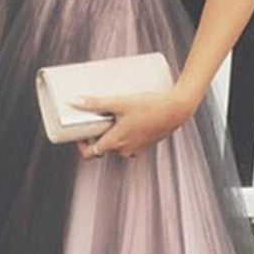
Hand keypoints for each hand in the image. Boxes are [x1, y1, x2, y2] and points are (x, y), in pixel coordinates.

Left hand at [72, 90, 190, 160]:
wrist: (178, 109)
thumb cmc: (150, 106)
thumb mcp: (120, 102)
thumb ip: (97, 103)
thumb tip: (75, 101)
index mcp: (116, 142)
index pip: (90, 153)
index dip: (81, 144)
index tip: (81, 132)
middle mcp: (125, 150)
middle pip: (104, 146)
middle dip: (98, 134)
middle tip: (97, 118)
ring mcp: (137, 148)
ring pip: (118, 144)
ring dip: (114, 133)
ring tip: (114, 115)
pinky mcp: (147, 144)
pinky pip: (130, 141)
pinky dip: (127, 133)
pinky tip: (130, 118)